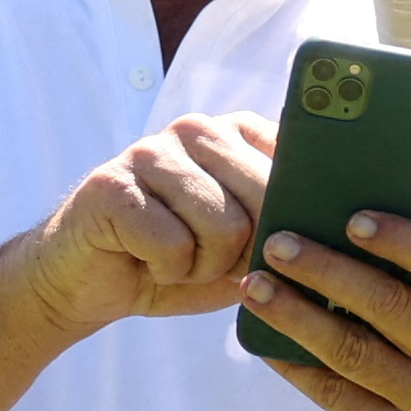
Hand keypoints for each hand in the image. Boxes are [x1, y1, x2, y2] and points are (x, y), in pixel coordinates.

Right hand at [8, 113, 275, 335]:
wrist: (84, 281)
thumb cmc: (176, 262)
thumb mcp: (244, 245)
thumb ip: (284, 226)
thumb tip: (326, 227)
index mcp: (237, 133)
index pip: (298, 166)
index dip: (289, 220)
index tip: (269, 242)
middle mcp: (196, 129)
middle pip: (265, 200)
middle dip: (244, 253)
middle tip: (206, 259)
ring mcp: (151, 151)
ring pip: (224, 227)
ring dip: (202, 267)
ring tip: (174, 259)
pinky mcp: (112, 184)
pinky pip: (174, 246)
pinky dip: (165, 272)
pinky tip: (143, 260)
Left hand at [238, 206, 410, 410]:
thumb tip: (353, 245)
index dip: (402, 240)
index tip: (353, 220)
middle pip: (389, 305)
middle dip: (326, 270)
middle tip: (278, 246)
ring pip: (353, 351)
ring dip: (295, 315)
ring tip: (255, 289)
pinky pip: (337, 396)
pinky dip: (296, 366)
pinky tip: (267, 345)